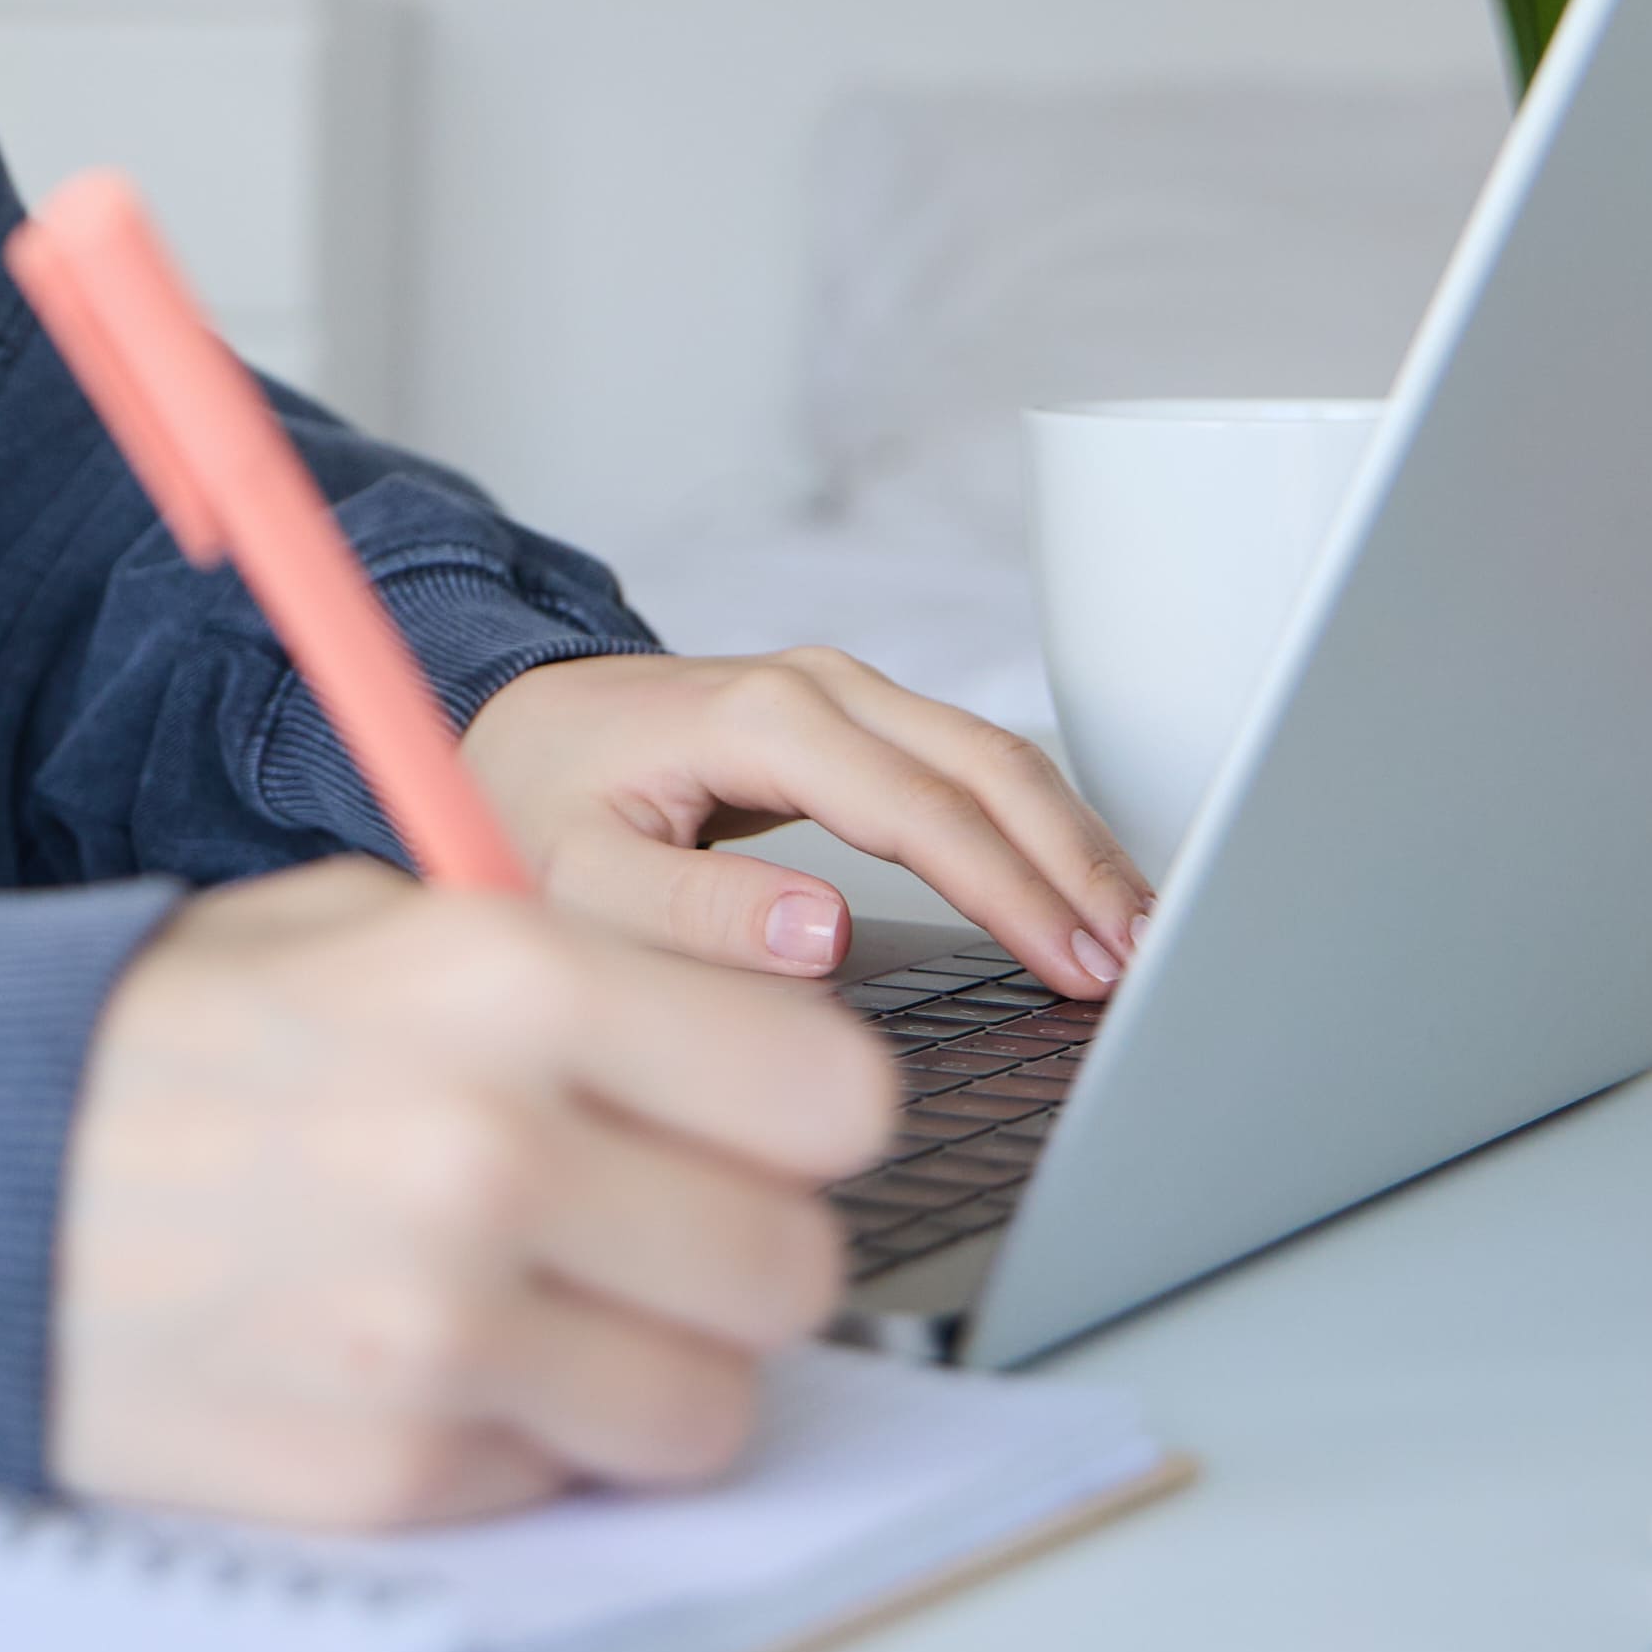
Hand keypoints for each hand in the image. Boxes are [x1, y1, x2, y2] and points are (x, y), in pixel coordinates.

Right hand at [48, 862, 896, 1528]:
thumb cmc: (165, 1044)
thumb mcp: (361, 925)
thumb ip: (572, 984)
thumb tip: (757, 1067)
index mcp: (504, 982)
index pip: (830, 1092)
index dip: (800, 1114)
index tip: (750, 1121)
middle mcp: (490, 1152)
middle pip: (793, 1266)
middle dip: (735, 1248)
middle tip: (651, 1224)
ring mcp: (440, 1329)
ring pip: (710, 1405)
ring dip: (653, 1365)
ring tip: (553, 1307)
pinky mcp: (391, 1470)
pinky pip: (569, 1476)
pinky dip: (527, 1435)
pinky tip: (433, 1359)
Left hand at [462, 648, 1155, 1002]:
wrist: (509, 728)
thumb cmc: (533, 805)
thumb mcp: (574, 875)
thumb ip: (690, 914)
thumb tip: (825, 936)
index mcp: (758, 718)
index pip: (921, 808)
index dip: (1012, 890)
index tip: (1076, 964)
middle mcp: (815, 686)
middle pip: (987, 764)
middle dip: (1077, 863)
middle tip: (1142, 966)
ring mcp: (841, 693)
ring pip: (994, 757)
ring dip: (1073, 842)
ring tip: (1137, 938)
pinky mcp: (853, 722)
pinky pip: (967, 767)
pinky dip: (1036, 826)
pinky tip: (1076, 891)